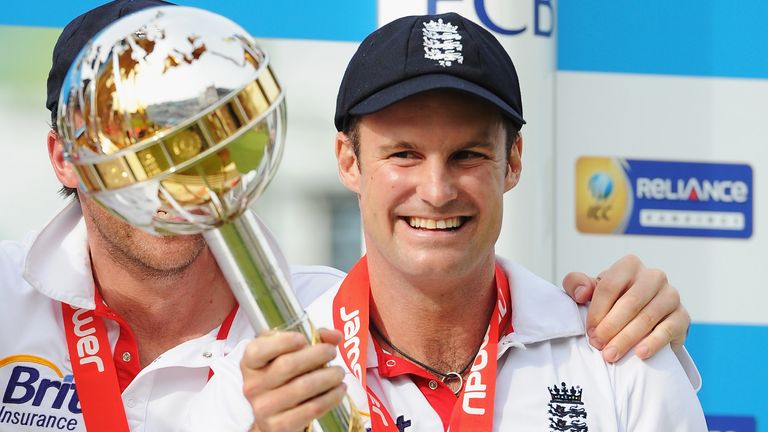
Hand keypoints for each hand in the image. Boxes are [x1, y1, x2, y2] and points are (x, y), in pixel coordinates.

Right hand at [241, 329, 345, 431]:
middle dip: (316, 355)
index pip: (258, 351)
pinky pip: (311, 409)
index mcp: (250, 364)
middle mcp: (253, 386)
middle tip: (332, 352)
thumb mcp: (287, 354)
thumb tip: (334, 336)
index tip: (303, 339)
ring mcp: (264, 408)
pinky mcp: (279, 426)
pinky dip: (330, 397)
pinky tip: (339, 390)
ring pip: (302, 387)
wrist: (274, 417)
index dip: (282, 342)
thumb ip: (311, 339)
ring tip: (339, 372)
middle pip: (287, 365)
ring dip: (328, 377)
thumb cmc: (282, 379)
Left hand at [562, 255, 689, 362]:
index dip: (597, 310)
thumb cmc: (610, 301)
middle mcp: (653, 276)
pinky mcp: (683, 316)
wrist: (638, 318)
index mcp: (629, 265)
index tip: (589, 331)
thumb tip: (581, 292)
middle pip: (630, 302)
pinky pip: (668, 329)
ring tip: (611, 354)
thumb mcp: (589, 290)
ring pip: (647, 317)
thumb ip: (576, 283)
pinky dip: (653, 343)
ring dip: (627, 338)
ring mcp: (671, 295)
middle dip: (610, 327)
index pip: (610, 286)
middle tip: (597, 345)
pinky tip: (639, 354)